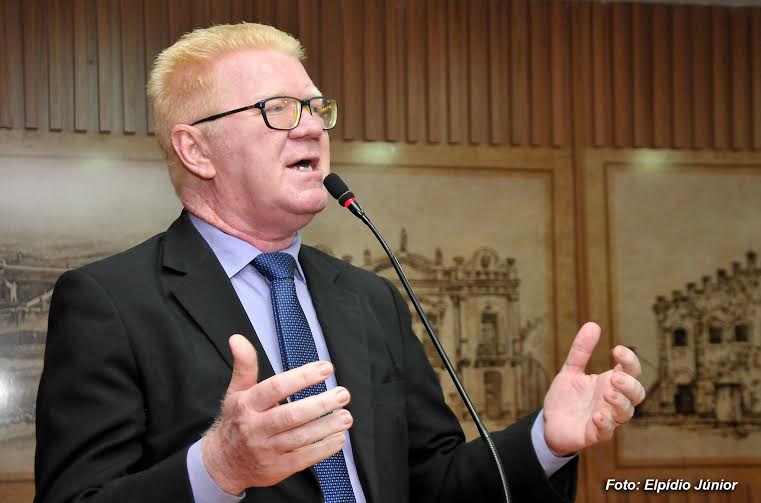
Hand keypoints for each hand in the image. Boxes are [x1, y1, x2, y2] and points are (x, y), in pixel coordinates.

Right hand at [202, 334, 351, 493]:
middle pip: (291, 415)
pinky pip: (304, 458)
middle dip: (320, 404)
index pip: (276, 388)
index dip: (302, 377)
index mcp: (247, 405)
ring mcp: (267, 450)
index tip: (326, 368)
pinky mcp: (278, 469)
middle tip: (342, 394)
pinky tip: (339, 438)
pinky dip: (324, 448)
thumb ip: (244, 365)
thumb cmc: (236, 422)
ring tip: (346, 416)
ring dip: (326, 426)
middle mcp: (256, 428)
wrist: (223, 464)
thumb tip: (237, 338)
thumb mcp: (236, 392)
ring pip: (300, 437)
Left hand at [542, 322, 645, 455]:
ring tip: (607, 393)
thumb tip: (593, 324)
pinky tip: (596, 415)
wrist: (549, 424)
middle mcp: (612, 400)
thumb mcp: (570, 370)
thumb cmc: (566, 398)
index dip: (630, 360)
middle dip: (630, 384)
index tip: (616, 350)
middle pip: (637, 393)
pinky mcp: (595, 434)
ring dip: (620, 402)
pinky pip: (607, 431)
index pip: (631, 371)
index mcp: (609, 383)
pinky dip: (605, 423)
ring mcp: (606, 418)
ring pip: (626, 412)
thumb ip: (581, 351)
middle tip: (614, 378)